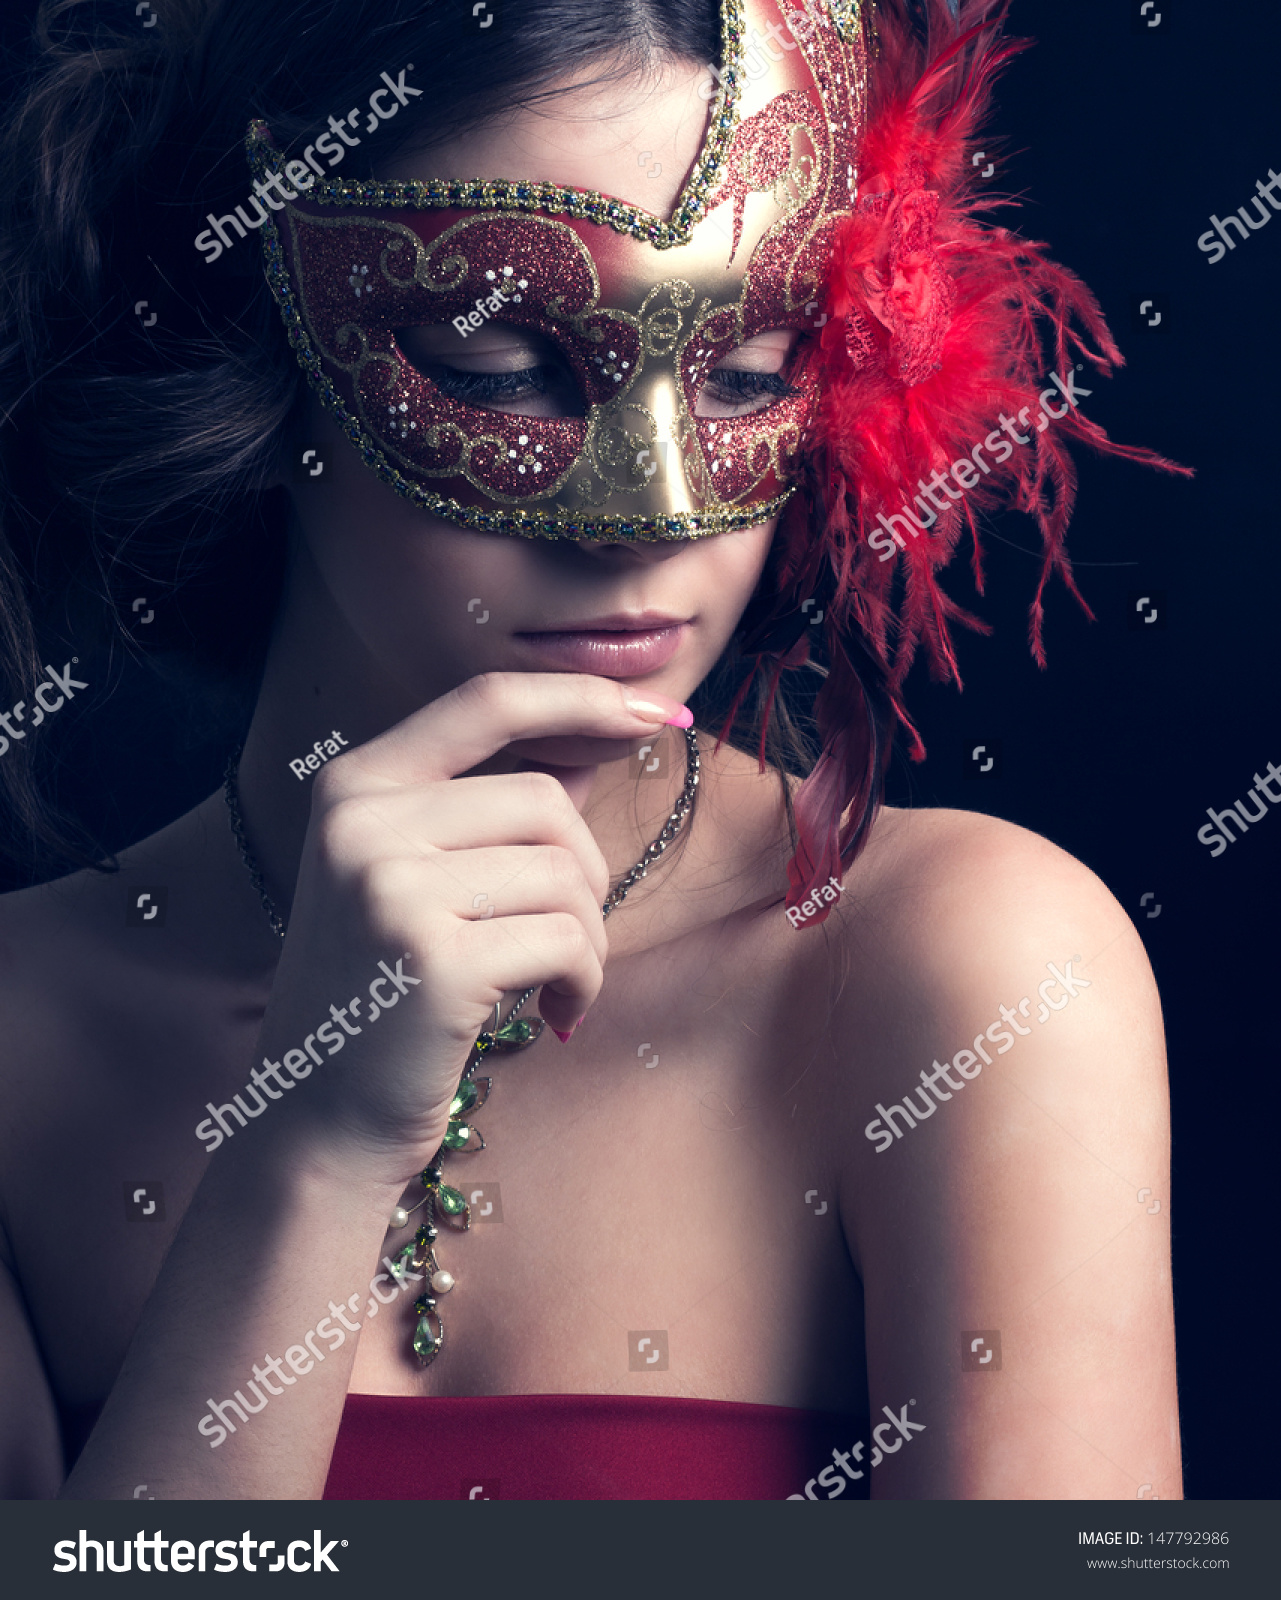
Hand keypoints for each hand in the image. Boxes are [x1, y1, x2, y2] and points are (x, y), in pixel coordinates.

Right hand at [249, 671, 689, 1184]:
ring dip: (588, 939)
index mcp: (354, 785)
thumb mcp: (415, 881)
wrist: (319, 1121)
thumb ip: (491, 811)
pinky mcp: (434, 958)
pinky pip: (568, 939)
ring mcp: (390, 887)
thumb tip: (592, 749)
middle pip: (545, 801)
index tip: (660, 712)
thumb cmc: (385, 995)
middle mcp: (361, 822)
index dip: (583, 697)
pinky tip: (554, 1017)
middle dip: (585, 874)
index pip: (487, 701)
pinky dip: (584, 982)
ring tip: (554, 984)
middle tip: (567, 940)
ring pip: (565, 874)